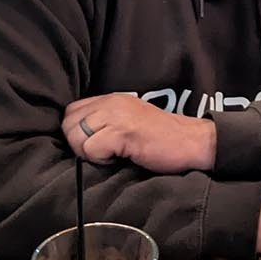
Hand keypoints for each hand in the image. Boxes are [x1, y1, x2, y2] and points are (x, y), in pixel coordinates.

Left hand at [63, 93, 214, 172]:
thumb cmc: (161, 140)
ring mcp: (117, 115)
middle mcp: (111, 103)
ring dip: (89, 154)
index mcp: (111, 99)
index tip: (93, 146)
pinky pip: (92, 149)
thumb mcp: (129, 122)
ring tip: (112, 156)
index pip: (70, 112)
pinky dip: (102, 160)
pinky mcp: (123, 132)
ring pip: (76, 137)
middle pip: (68, 125)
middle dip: (78, 145)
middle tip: (102, 154)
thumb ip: (105, 123)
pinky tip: (121, 158)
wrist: (193, 142)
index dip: (75, 133)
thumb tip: (75, 139)